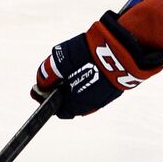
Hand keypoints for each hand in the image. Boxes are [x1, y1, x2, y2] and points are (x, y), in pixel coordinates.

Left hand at [32, 12, 162, 118]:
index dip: (49, 99)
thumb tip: (41, 84)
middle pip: (73, 103)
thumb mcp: (61, 62)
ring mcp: (104, 98)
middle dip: (64, 91)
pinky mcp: (114, 89)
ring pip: (86, 96)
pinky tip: (89, 69)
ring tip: (74, 69)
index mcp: (75, 103)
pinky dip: (90, 82)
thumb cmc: (88, 57)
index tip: (44, 88)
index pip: (59, 110)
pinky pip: (97, 89)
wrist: (121, 50)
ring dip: (78, 86)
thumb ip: (48, 74)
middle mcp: (90, 105)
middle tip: (60, 76)